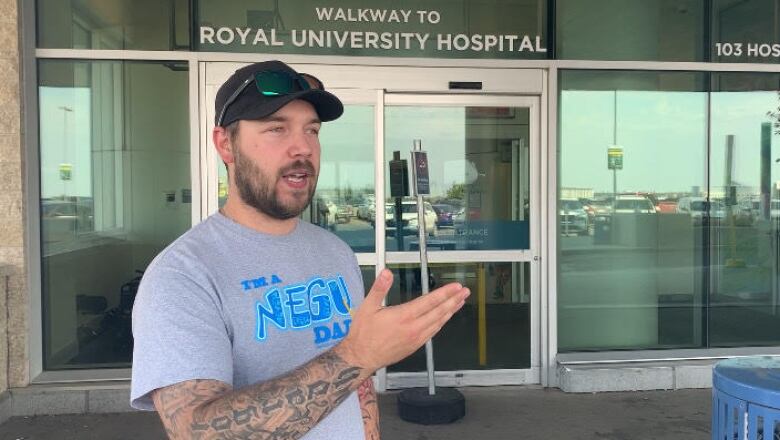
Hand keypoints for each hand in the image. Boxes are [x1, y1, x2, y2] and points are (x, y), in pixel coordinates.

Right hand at [336, 269, 469, 371]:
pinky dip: (441, 323)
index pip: (430, 302)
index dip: (445, 293)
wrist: (361, 358)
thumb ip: (379, 288)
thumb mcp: (367, 307)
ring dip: (450, 311)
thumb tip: (387, 273)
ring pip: (438, 323)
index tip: (456, 287)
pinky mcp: (414, 346)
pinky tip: (444, 319)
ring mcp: (416, 338)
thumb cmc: (362, 334)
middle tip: (465, 292)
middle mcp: (413, 328)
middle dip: (453, 300)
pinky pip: (433, 332)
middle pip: (439, 312)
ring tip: (459, 303)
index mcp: (403, 316)